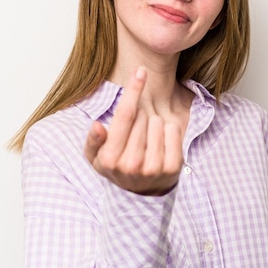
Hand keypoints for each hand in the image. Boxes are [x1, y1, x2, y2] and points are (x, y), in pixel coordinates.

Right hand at [84, 67, 183, 194]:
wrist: (141, 196)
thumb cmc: (116, 168)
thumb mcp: (96, 158)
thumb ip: (93, 141)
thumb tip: (97, 125)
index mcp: (110, 158)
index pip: (124, 115)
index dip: (133, 90)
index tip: (140, 71)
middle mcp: (131, 164)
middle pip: (142, 116)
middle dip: (140, 116)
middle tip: (137, 133)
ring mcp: (153, 167)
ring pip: (158, 121)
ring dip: (154, 124)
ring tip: (148, 141)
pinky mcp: (173, 167)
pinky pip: (173, 130)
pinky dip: (169, 131)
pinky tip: (161, 144)